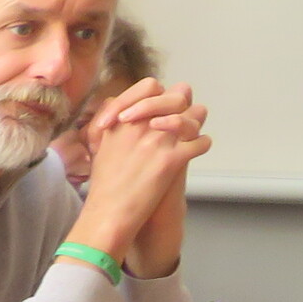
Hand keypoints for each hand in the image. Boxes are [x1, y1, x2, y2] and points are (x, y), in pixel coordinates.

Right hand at [71, 82, 207, 276]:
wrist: (109, 214)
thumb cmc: (103, 186)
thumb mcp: (100, 147)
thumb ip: (114, 125)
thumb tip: (121, 109)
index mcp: (123, 120)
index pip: (150, 86)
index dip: (158, 94)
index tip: (156, 108)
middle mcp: (142, 125)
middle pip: (178, 95)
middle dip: (184, 104)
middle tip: (181, 116)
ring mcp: (159, 141)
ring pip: (196, 115)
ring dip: (196, 123)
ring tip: (189, 135)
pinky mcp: (173, 159)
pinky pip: (202, 142)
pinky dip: (201, 146)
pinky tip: (193, 153)